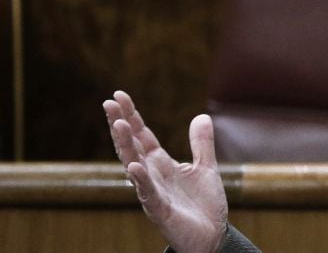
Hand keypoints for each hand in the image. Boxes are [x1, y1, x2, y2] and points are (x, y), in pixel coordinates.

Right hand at [103, 91, 227, 252]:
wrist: (212, 237)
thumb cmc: (204, 205)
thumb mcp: (206, 167)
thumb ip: (202, 143)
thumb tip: (203, 115)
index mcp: (161, 164)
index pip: (142, 135)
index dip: (131, 116)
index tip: (119, 95)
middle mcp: (152, 175)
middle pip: (132, 145)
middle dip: (120, 125)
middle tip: (109, 103)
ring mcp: (153, 192)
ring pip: (134, 165)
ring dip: (125, 146)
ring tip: (118, 124)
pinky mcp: (160, 210)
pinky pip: (147, 193)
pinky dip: (140, 179)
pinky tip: (133, 166)